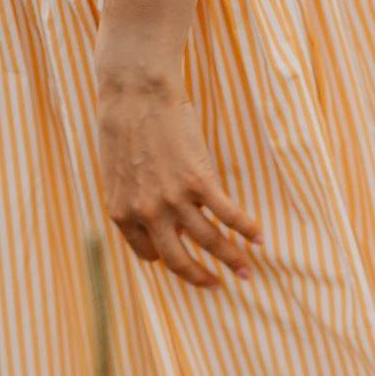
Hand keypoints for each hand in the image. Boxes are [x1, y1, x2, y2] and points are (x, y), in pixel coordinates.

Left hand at [98, 69, 260, 287]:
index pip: (148, 255)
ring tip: (245, 271)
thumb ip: (133, 199)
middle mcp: (146, 213)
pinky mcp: (199, 181)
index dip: (165, 259)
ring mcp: (174, 199)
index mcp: (122, 213)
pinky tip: (259, 238)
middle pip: (179, 260)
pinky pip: (228, 215)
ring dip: (231, 260)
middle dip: (201, 278)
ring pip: (209, 242)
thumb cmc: (121, 123)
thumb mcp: (115, 172)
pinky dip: (247, 229)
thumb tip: (156, 213)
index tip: (181, 258)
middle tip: (216, 284)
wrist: (135, 91)